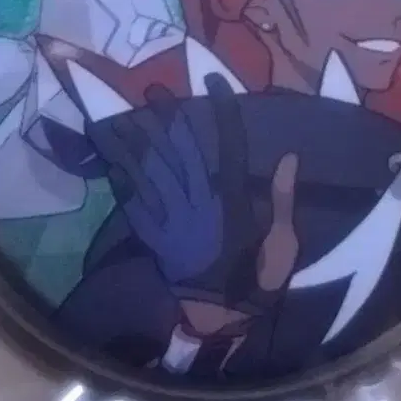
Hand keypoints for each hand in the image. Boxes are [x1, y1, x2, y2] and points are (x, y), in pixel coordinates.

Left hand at [90, 73, 299, 325]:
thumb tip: (289, 156)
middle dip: (167, 118)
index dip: (223, 113)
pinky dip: (122, 182)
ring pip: (152, 172)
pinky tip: (110, 162)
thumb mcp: (283, 242)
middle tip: (153, 88)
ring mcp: (173, 219)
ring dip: (138, 143)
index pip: (230, 147)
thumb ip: (282, 199)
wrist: (222, 319)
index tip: (214, 82)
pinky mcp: (155, 237)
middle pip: (181, 151)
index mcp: (232, 201)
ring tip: (124, 115)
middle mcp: (199, 203)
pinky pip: (135, 204)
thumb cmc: (257, 280)